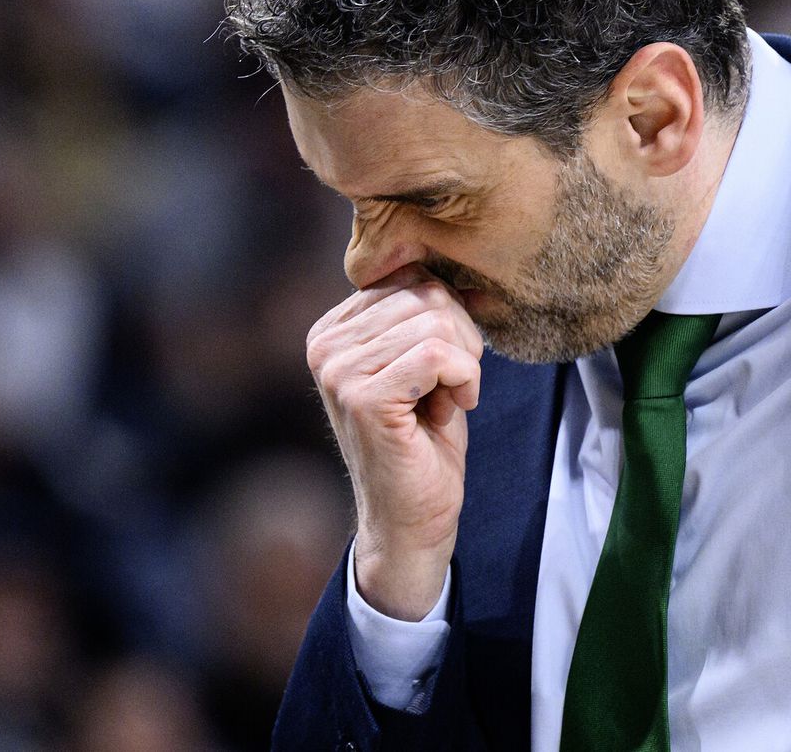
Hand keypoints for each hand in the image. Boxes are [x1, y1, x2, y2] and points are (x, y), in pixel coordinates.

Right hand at [306, 264, 483, 619]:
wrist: (412, 519)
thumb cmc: (423, 442)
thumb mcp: (424, 363)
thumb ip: (425, 314)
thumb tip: (458, 270)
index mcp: (334, 328)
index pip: (413, 278)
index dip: (451, 319)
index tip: (445, 369)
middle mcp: (326, 344)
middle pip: (428, 294)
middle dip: (462, 340)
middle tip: (453, 387)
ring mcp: (339, 370)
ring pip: (438, 322)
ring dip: (465, 365)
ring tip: (447, 401)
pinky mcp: (362, 396)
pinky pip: (439, 355)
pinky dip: (465, 380)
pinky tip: (452, 409)